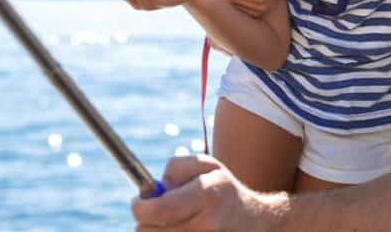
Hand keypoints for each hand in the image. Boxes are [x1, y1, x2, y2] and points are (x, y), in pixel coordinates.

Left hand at [132, 155, 282, 231]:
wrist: (252, 221)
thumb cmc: (222, 190)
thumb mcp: (206, 166)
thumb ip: (176, 168)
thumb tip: (153, 190)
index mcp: (207, 196)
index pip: (160, 211)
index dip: (140, 207)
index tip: (139, 201)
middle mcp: (206, 225)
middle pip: (150, 231)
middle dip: (145, 220)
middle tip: (156, 211)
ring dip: (155, 231)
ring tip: (173, 220)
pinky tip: (178, 230)